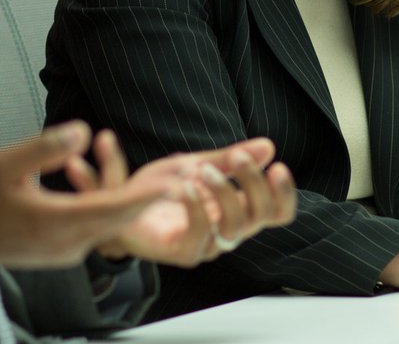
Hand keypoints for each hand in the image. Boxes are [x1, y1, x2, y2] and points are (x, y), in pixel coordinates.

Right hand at [0, 121, 173, 270]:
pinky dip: (113, 212)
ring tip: (162, 183)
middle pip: (119, 219)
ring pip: (110, 226)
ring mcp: (66, 252)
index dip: (146, 195)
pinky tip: (121, 195)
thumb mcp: (7, 163)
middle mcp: (67, 243)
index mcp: (55, 223)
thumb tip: (82, 132)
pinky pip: (97, 230)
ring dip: (133, 205)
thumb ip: (47, 146)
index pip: (112, 208)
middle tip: (184, 178)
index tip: (174, 183)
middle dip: (152, 199)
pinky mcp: (63, 252)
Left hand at [64, 133, 296, 266]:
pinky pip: (200, 236)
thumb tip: (268, 145)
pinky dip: (197, 208)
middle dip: (253, 184)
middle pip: (260, 217)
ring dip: (224, 192)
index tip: (278, 167)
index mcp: (235, 209)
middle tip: (237, 157)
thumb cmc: (158, 190)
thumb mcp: (195, 164)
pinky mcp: (181, 252)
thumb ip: (229, 158)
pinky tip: (186, 187)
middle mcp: (226, 230)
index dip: (284, 194)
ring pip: (234, 228)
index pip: (276, 212)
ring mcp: (206, 244)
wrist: (115, 206)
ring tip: (204, 170)